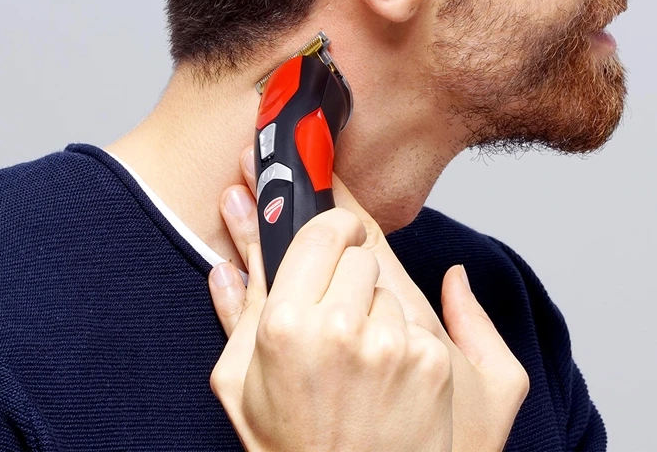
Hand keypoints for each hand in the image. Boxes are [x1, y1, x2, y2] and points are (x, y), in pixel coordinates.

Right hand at [209, 205, 452, 451]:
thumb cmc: (290, 445)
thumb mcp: (241, 381)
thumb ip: (237, 309)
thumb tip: (226, 262)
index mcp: (286, 322)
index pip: (321, 231)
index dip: (331, 226)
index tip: (335, 235)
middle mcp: (340, 327)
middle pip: (359, 255)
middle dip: (350, 276)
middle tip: (339, 316)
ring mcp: (390, 345)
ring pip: (388, 290)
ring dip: (376, 313)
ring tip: (360, 361)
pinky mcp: (430, 363)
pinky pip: (418, 324)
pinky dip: (405, 343)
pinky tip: (386, 379)